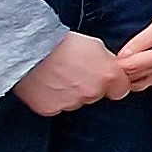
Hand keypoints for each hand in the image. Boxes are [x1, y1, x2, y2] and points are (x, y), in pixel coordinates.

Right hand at [14, 33, 130, 114]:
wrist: (29, 49)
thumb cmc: (61, 42)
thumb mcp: (95, 45)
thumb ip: (107, 62)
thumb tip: (111, 68)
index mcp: (107, 75)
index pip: (121, 89)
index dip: (112, 83)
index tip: (103, 77)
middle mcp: (92, 92)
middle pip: (96, 95)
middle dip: (89, 86)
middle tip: (74, 72)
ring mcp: (71, 103)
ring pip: (76, 101)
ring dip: (70, 93)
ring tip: (57, 76)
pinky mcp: (51, 109)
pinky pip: (56, 106)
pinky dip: (53, 98)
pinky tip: (47, 84)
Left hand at [110, 0, 151, 92]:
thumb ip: (143, 39)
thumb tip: (123, 54)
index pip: (138, 66)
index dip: (120, 64)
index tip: (104, 60)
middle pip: (140, 77)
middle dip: (122, 73)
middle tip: (105, 64)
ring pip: (146, 81)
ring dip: (130, 75)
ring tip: (116, 65)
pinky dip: (140, 74)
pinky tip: (132, 66)